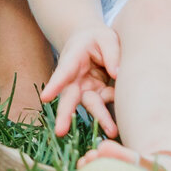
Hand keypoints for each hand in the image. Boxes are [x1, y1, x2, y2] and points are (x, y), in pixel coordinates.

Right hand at [39, 23, 122, 138]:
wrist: (94, 44)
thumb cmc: (97, 39)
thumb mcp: (106, 38)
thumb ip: (111, 52)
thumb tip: (117, 73)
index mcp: (72, 60)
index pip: (62, 73)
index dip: (54, 86)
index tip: (45, 98)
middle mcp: (75, 79)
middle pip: (69, 98)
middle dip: (64, 115)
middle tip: (60, 132)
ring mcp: (87, 90)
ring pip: (92, 105)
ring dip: (101, 118)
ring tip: (113, 131)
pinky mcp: (99, 96)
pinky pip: (107, 104)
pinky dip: (117, 106)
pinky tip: (125, 106)